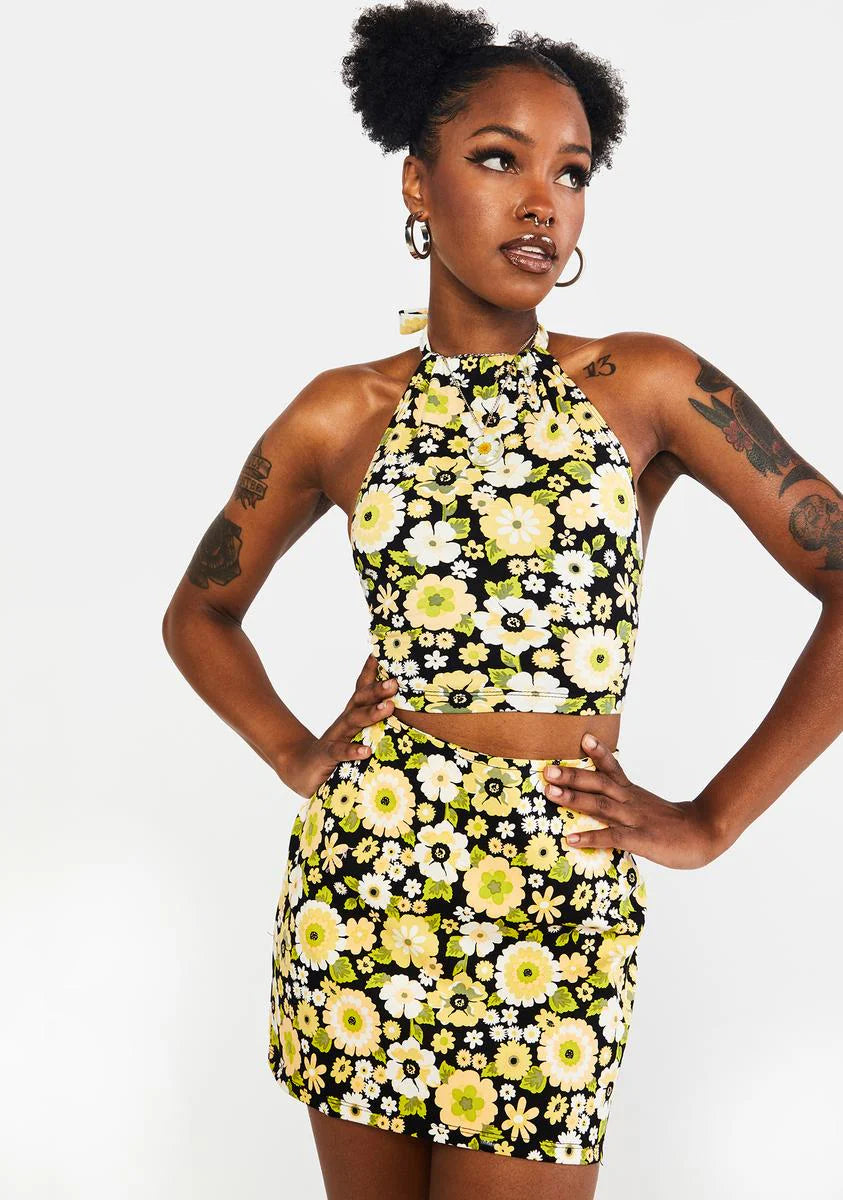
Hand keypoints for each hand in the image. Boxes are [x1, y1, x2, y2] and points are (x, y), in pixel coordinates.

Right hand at [281, 654, 397, 797]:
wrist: (302, 768)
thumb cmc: (337, 750)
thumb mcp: (357, 734)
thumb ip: (374, 722)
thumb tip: (400, 710)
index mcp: (353, 714)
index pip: (363, 689)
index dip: (373, 671)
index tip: (386, 655)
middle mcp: (345, 721)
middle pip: (361, 700)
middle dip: (378, 689)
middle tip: (395, 682)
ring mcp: (335, 737)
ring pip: (353, 721)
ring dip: (371, 713)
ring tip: (388, 707)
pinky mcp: (327, 756)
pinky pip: (340, 751)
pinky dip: (352, 750)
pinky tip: (366, 750)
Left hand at [543, 733, 721, 868]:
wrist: (705, 834)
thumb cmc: (674, 825)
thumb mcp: (647, 808)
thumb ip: (625, 805)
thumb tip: (602, 804)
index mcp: (633, 793)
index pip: (613, 768)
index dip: (598, 753)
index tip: (583, 738)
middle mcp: (632, 802)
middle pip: (600, 783)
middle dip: (573, 776)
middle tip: (549, 770)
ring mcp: (636, 820)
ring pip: (602, 805)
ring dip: (575, 798)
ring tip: (551, 793)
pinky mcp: (641, 839)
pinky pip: (613, 837)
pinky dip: (591, 837)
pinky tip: (571, 839)